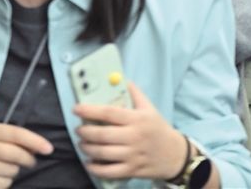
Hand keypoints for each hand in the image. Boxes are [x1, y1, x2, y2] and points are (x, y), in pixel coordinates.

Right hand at [0, 122, 52, 188]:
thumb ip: (10, 138)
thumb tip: (37, 147)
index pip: (16, 133)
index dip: (34, 141)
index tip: (49, 148)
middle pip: (17, 155)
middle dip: (28, 159)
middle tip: (30, 161)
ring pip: (13, 171)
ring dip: (13, 171)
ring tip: (0, 167)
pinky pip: (6, 184)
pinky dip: (5, 181)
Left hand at [74, 80, 188, 181]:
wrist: (174, 154)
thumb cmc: (158, 128)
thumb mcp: (149, 108)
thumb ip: (134, 93)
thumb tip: (120, 78)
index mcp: (136, 119)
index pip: (108, 112)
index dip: (89, 110)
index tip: (76, 108)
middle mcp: (133, 137)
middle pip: (102, 134)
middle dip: (85, 131)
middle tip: (78, 129)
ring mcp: (132, 155)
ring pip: (103, 153)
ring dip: (87, 148)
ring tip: (82, 143)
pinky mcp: (131, 170)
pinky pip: (109, 172)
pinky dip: (95, 168)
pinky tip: (89, 162)